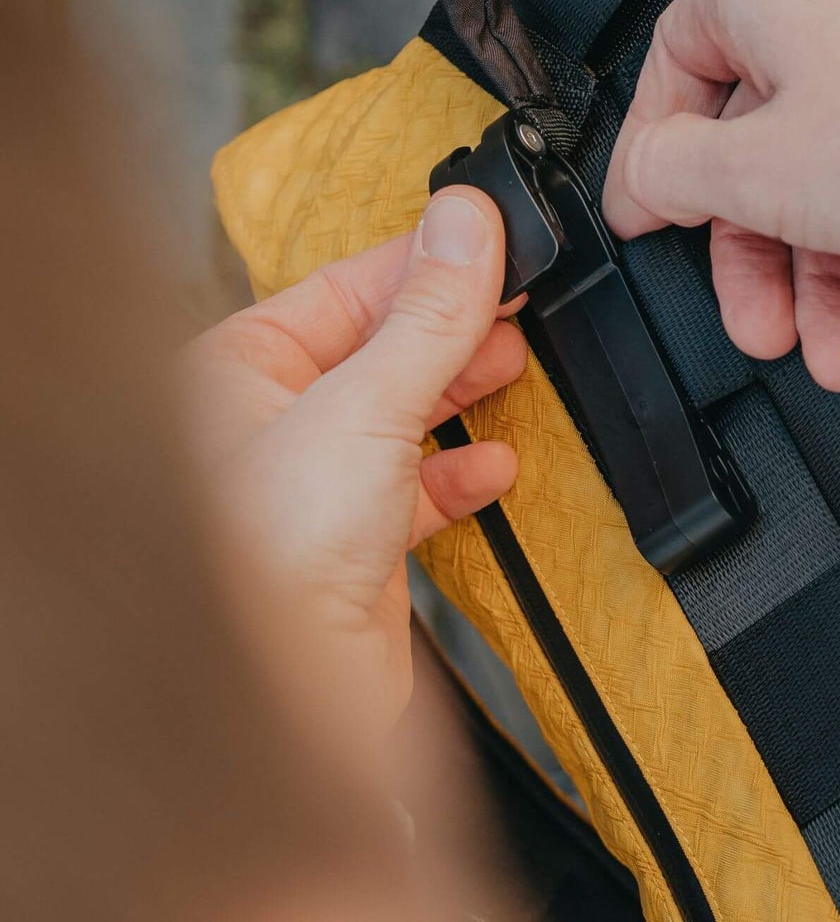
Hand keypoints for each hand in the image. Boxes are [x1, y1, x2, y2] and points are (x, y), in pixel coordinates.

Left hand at [182, 187, 526, 732]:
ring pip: (399, 414)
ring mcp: (311, 485)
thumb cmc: (274, 558)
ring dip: (460, 394)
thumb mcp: (367, 404)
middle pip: (377, 346)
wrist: (285, 704)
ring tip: (512, 366)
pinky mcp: (351, 545)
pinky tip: (495, 466)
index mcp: (236, 370)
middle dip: (450, 328)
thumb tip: (468, 221)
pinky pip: (414, 487)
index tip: (492, 241)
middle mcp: (265, 423)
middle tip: (516, 307)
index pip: (345, 287)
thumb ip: (428, 313)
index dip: (425, 264)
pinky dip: (459, 473)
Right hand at [604, 0, 839, 389]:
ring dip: (832, 278)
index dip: (655, 159)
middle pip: (762, 144)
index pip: (676, 68)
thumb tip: (639, 178)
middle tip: (767, 330)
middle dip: (766, 260)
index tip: (653, 221)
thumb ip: (672, 175)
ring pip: (834, 171)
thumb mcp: (753, 173)